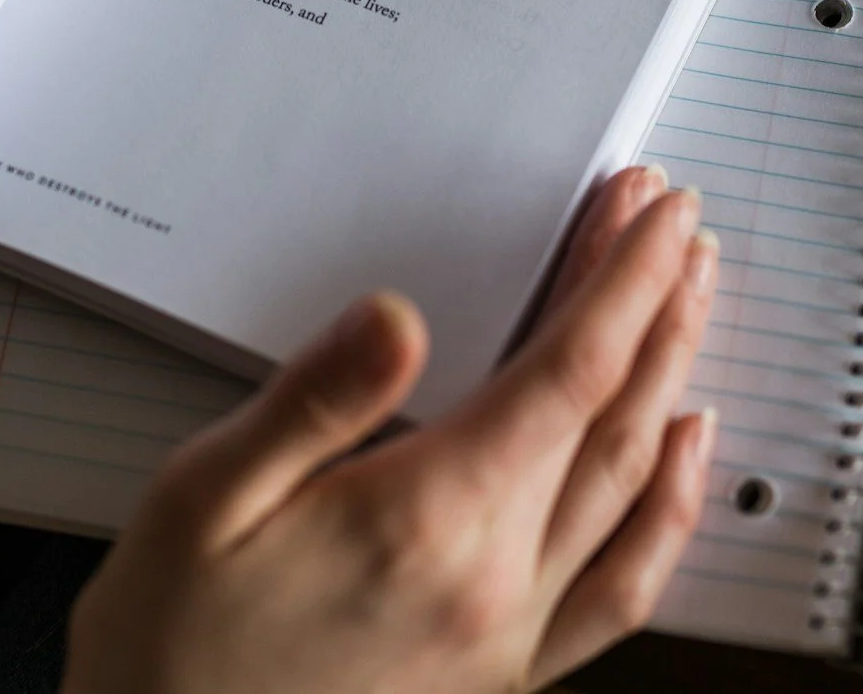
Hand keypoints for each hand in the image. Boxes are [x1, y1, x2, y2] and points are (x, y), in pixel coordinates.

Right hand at [62, 164, 720, 693]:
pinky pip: (622, 586)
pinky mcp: (506, 672)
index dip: (622, 280)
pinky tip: (680, 457)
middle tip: (670, 224)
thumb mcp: (206, 497)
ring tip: (689, 301)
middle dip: (652, 303)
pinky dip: (668, 511)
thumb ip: (315, 401)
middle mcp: (493, 584)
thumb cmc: (172, 645)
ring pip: (631, 486)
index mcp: (426, 523)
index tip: (652, 214)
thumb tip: (394, 316)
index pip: (566, 373)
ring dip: (670, 380)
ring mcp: (510, 637)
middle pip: (611, 414)